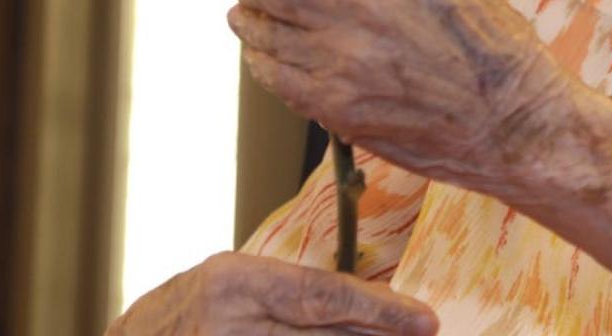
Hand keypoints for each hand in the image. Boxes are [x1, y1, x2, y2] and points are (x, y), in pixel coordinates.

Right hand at [106, 252, 437, 334]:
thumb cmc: (187, 314)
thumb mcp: (235, 286)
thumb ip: (292, 295)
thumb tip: (368, 304)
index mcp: (234, 280)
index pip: (322, 294)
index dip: (379, 309)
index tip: (424, 319)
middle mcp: (227, 323)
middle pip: (321, 334)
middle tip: (422, 333)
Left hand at [228, 0, 570, 192]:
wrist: (511, 119)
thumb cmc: (489, 48)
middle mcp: (357, 2)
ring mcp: (339, 56)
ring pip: (259, 28)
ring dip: (253, 19)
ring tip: (258, 18)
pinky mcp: (332, 103)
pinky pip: (271, 74)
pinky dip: (263, 60)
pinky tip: (274, 56)